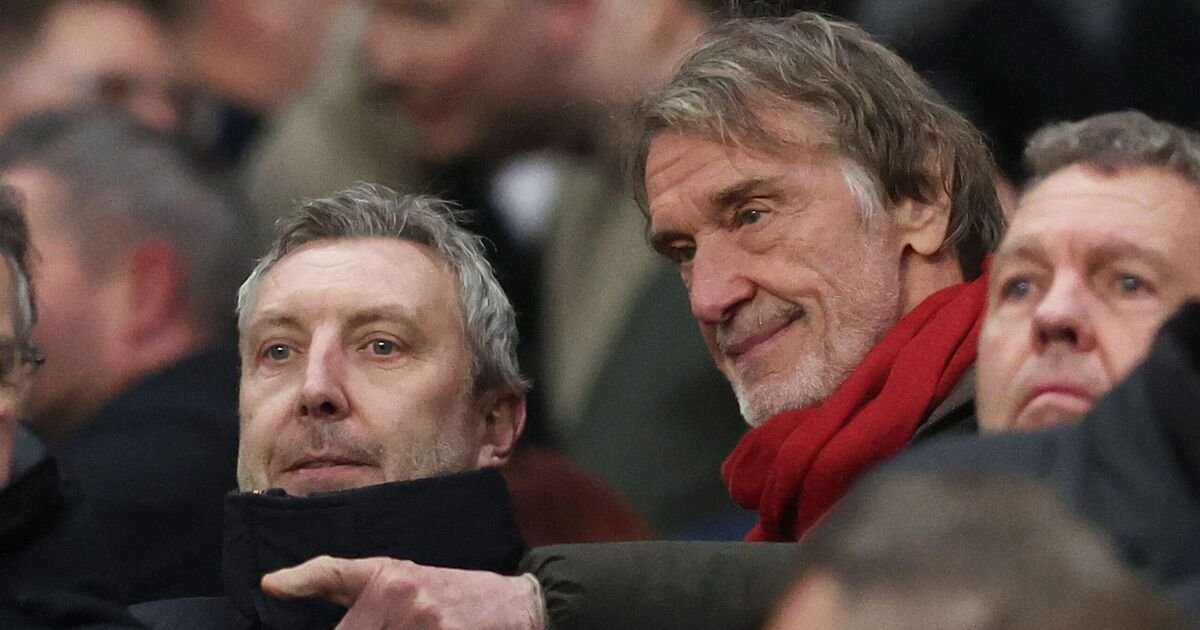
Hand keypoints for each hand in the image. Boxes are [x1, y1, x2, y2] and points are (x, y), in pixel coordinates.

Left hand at [262, 556, 545, 629]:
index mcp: (386, 581)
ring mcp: (431, 627)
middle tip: (377, 628)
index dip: (317, 622)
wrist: (519, 605)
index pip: (335, 618)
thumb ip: (332, 579)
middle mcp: (407, 602)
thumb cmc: (450, 591)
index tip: (274, 610)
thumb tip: (269, 585)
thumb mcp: (392, 573)